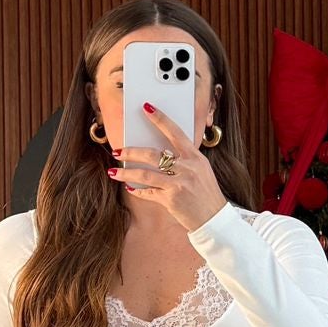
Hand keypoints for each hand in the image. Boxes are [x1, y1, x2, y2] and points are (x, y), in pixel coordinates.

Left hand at [109, 102, 225, 232]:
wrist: (214, 218)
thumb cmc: (206, 193)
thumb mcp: (200, 170)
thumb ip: (183, 160)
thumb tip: (158, 153)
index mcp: (195, 157)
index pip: (175, 132)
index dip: (160, 119)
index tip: (146, 108)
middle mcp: (187, 168)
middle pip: (153, 154)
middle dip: (132, 152)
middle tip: (117, 151)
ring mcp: (179, 184)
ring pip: (145, 174)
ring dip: (126, 173)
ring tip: (113, 172)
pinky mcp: (171, 199)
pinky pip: (148, 192)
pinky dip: (137, 191)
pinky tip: (129, 188)